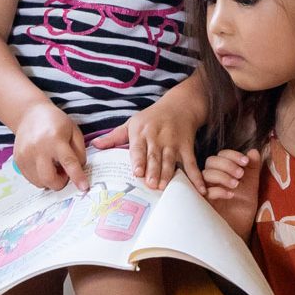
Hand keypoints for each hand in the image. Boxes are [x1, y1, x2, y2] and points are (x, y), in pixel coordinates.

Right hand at [12, 101, 88, 190]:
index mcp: (55, 139)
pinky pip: (31, 179)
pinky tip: (44, 164)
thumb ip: (79, 152)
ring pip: (40, 182)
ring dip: (50, 180)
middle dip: (61, 182)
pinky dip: (41, 177)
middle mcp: (38, 149)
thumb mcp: (74, 131)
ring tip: (54, 166)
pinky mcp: (18, 161)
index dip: (77, 177)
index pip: (69, 163)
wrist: (30, 114)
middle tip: (65, 172)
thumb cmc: (55, 122)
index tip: (84, 187)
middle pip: (50, 179)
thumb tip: (79, 171)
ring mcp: (25, 155)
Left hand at [91, 98, 205, 193]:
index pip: (139, 148)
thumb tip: (95, 145)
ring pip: (171, 160)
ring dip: (169, 173)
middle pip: (155, 156)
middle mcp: (157, 137)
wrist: (180, 106)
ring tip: (166, 186)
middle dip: (154, 170)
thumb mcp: (132, 123)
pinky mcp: (187, 146)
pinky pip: (191, 163)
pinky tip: (199, 189)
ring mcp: (173, 142)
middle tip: (152, 184)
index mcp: (141, 133)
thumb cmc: (151, 118)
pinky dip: (196, 176)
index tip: (137, 172)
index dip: (139, 160)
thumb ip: (114, 137)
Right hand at [203, 149, 261, 242]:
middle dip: (227, 164)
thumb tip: (253, 151)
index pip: (220, 155)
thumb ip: (252, 168)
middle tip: (241, 174)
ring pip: (206, 174)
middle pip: (210, 161)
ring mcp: (205, 191)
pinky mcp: (202, 204)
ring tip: (236, 184)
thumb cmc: (243, 208)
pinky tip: (231, 195)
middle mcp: (211, 179)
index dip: (232, 155)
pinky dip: (218, 190)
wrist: (241, 229)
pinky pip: (205, 192)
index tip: (246, 161)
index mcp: (221, 172)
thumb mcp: (251, 185)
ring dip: (222, 176)